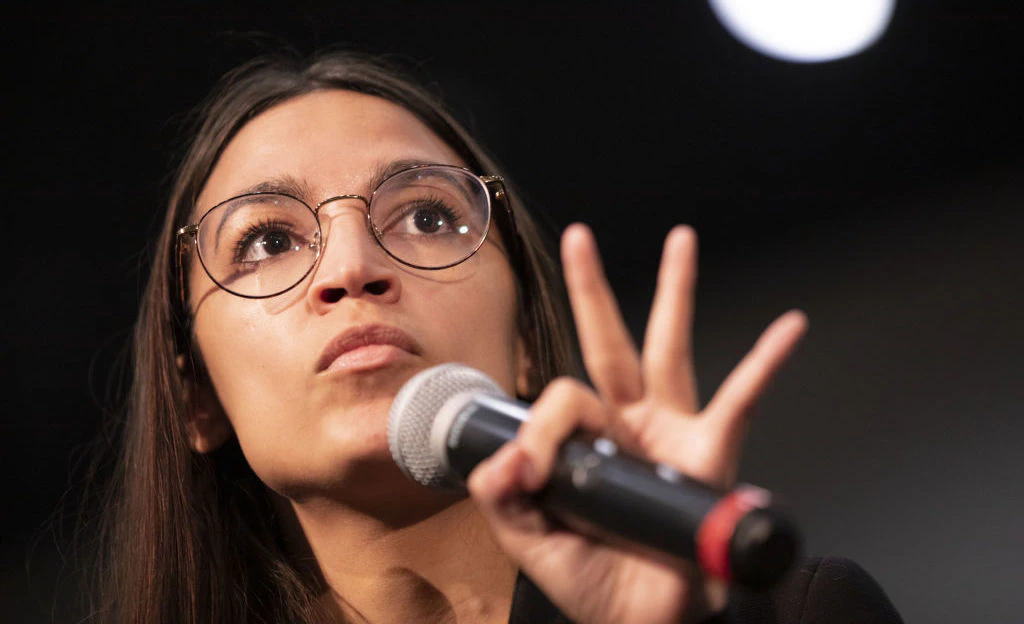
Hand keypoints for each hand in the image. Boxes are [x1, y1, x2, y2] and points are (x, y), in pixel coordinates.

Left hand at [468, 223, 807, 623]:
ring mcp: (672, 432)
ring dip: (676, 292)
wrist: (642, 620)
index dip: (543, 426)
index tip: (534, 469)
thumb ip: (502, 494)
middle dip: (593, 289)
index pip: (560, 397)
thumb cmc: (594, 581)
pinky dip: (765, 362)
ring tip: (681, 239)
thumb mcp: (530, 537)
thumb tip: (504, 457)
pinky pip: (741, 401)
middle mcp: (628, 425)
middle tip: (579, 236)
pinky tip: (789, 326)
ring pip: (671, 350)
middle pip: (609, 343)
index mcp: (584, 442)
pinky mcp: (712, 454)